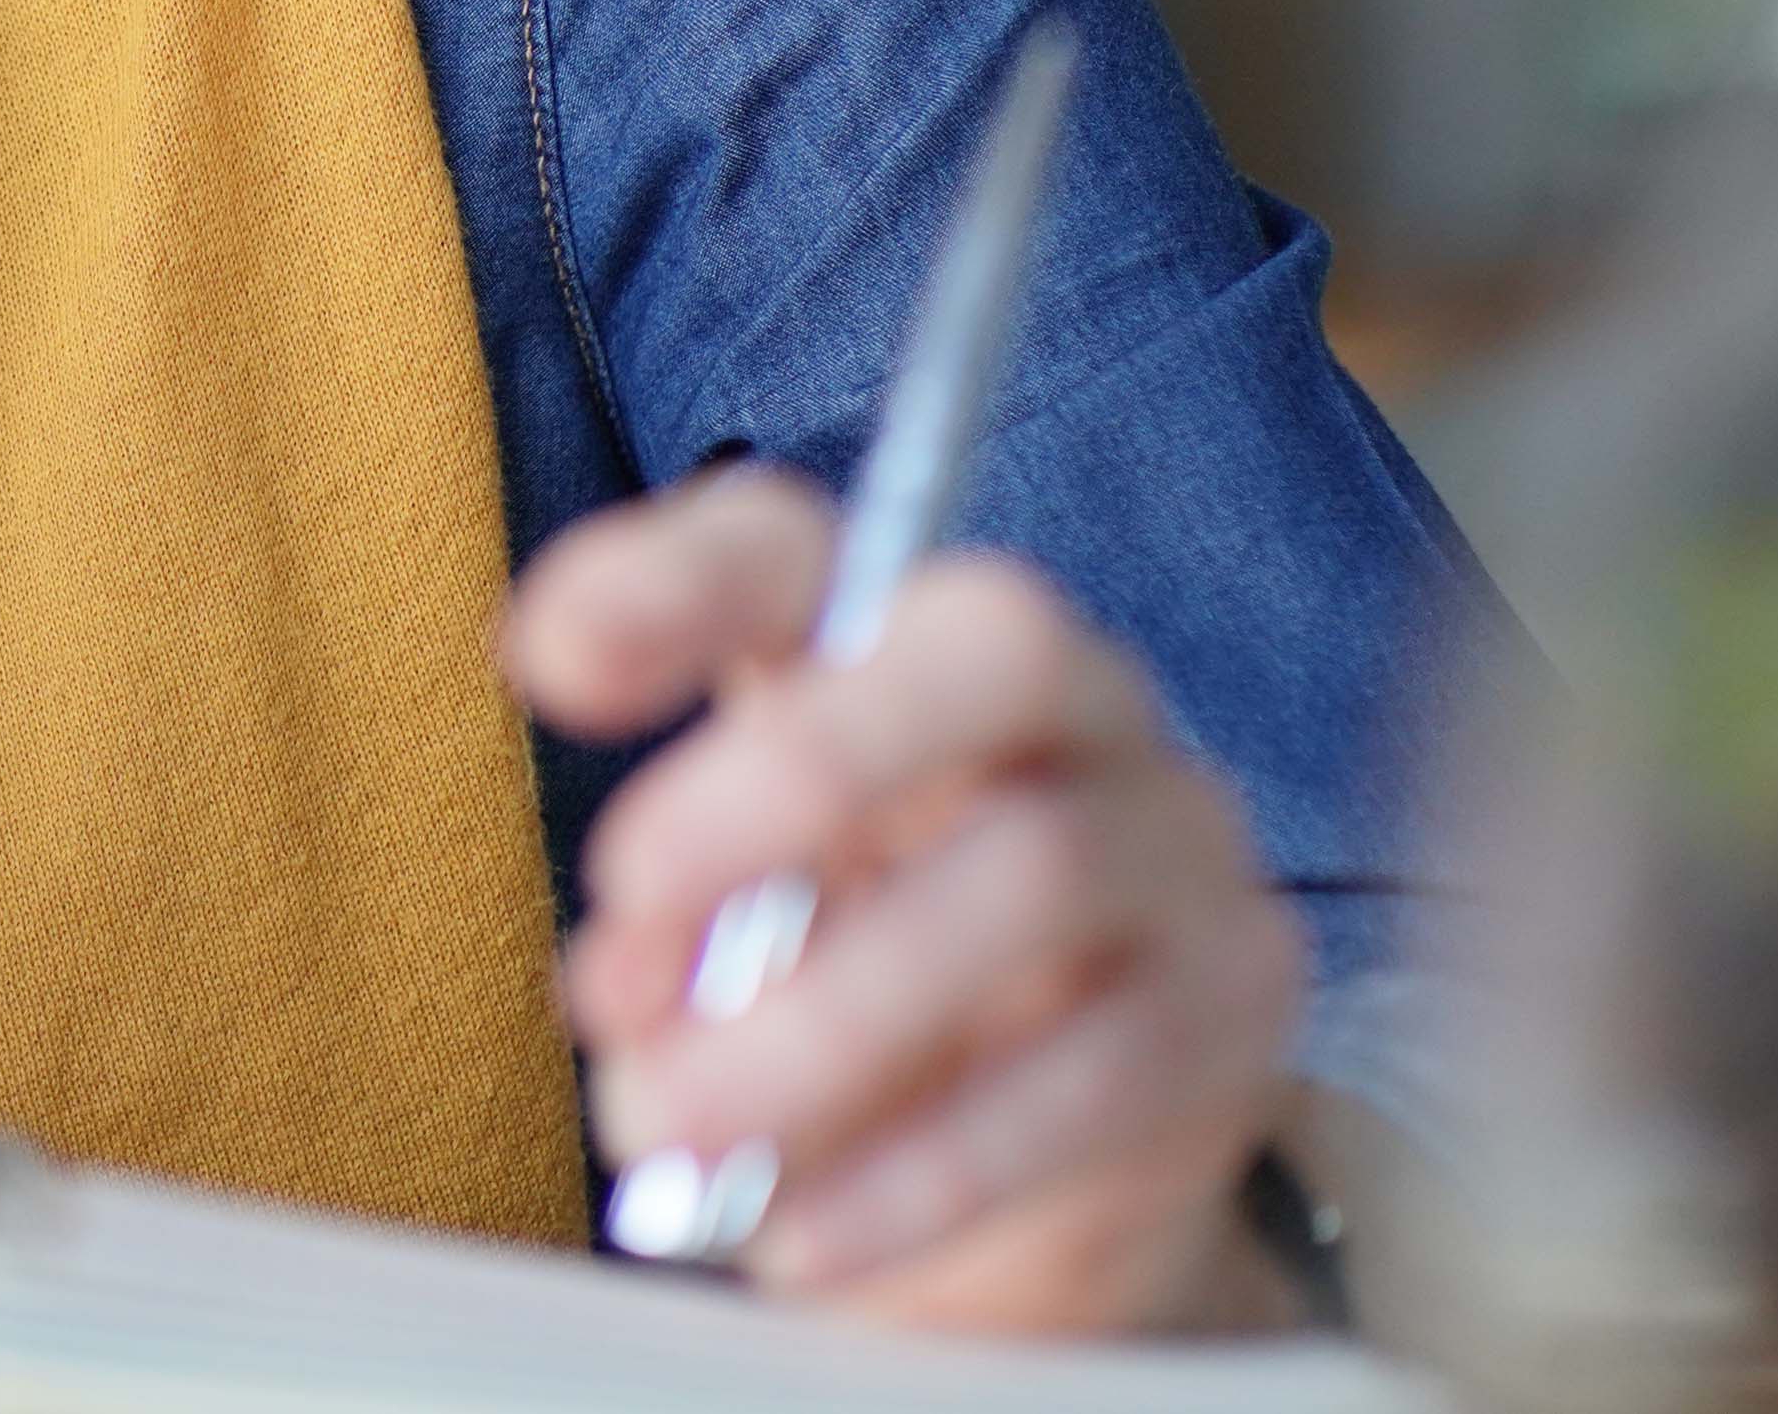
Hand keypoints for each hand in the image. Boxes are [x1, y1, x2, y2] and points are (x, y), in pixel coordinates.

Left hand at [503, 462, 1310, 1332]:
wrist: (1023, 1160)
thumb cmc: (847, 975)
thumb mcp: (726, 929)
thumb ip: (666, 926)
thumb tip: (629, 988)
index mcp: (896, 636)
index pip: (801, 544)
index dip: (673, 578)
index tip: (543, 670)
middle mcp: (1069, 696)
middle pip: (992, 644)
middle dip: (800, 760)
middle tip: (627, 890)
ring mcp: (1176, 840)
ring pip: (1037, 872)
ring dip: (825, 1011)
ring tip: (671, 1123)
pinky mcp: (1234, 1003)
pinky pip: (1094, 1072)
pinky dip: (922, 1167)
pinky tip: (796, 1233)